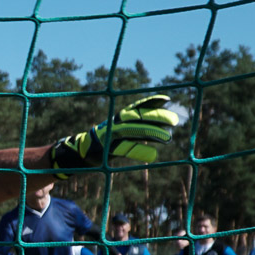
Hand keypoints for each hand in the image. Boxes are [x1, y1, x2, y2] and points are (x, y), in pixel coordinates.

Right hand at [49, 95, 187, 175]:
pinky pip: (125, 149)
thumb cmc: (106, 142)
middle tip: (174, 120)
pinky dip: (139, 152)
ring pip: (133, 131)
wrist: (80, 153)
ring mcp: (110, 136)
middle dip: (156, 117)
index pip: (137, 107)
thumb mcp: (123, 132)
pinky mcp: (106, 150)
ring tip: (168, 138)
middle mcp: (115, 124)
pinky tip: (153, 155)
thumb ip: (140, 127)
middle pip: (138, 117)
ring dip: (151, 133)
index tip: (167, 99)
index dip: (151, 102)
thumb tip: (163, 123)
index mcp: (119, 118)